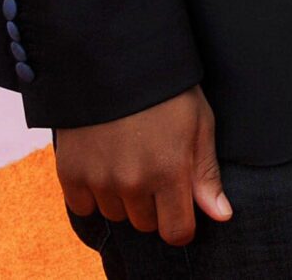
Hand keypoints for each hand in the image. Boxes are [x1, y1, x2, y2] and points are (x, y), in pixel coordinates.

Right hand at [53, 86, 230, 244]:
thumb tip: (222, 215)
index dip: (182, 225)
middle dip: (154, 205)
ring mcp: (99, 180)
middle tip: (154, 168)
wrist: (111, 58)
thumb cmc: (166, 89)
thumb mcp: (199, 123)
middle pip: (146, 224)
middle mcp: (133, 182)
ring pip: (116, 214)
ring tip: (128, 158)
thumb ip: (206, 174)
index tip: (181, 209)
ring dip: (123, 197)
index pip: (176, 232)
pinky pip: (83, 207)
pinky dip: (92, 192)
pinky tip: (103, 163)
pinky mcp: (69, 173)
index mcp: (170, 171)